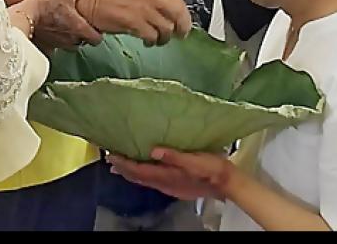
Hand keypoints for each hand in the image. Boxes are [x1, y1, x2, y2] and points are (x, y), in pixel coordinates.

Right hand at [21, 0, 102, 49]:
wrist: (25, 17)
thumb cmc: (45, 7)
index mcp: (79, 28)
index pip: (97, 39)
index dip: (97, 33)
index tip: (94, 28)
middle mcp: (71, 40)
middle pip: (83, 42)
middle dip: (82, 35)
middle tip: (78, 25)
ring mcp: (60, 45)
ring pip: (70, 45)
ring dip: (70, 38)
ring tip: (65, 28)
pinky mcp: (48, 47)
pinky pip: (56, 47)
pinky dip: (56, 42)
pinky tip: (52, 33)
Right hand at [76, 0, 191, 45]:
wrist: (90, 5)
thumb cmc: (112, 2)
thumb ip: (156, 2)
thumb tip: (173, 16)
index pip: (179, 1)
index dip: (185, 16)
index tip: (184, 26)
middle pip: (178, 14)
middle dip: (181, 28)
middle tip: (178, 36)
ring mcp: (142, 8)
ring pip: (166, 28)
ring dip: (163, 38)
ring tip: (156, 40)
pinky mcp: (134, 21)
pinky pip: (152, 36)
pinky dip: (152, 41)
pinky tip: (146, 41)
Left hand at [106, 147, 236, 200]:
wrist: (226, 183)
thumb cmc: (212, 168)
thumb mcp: (194, 159)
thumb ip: (174, 155)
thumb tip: (153, 150)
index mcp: (168, 176)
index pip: (140, 171)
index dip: (125, 164)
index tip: (112, 156)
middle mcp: (166, 183)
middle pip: (139, 178)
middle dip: (124, 169)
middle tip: (110, 160)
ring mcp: (170, 186)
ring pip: (145, 180)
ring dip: (132, 172)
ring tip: (120, 166)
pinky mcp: (176, 185)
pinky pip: (152, 180)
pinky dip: (142, 174)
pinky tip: (144, 170)